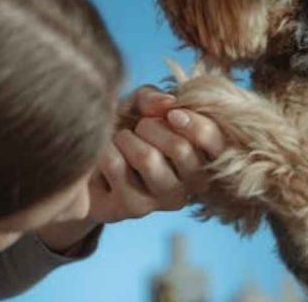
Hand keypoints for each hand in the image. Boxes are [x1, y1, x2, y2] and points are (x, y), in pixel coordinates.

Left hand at [88, 85, 226, 223]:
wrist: (91, 161)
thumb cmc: (126, 129)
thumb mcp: (140, 106)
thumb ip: (154, 98)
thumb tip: (168, 103)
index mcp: (205, 157)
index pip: (216, 144)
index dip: (195, 124)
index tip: (172, 114)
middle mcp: (192, 184)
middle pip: (181, 148)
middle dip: (151, 126)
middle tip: (139, 128)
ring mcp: (164, 200)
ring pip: (147, 158)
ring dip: (126, 139)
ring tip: (121, 142)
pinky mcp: (134, 208)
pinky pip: (116, 165)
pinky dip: (106, 150)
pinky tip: (106, 159)